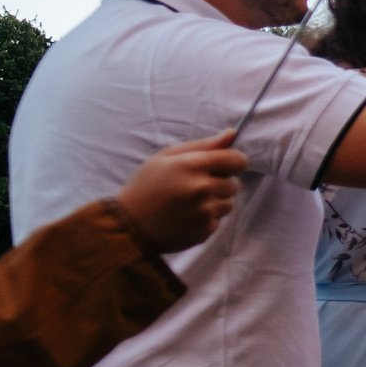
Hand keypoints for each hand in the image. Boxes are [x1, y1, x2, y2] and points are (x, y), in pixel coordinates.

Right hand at [115, 133, 247, 251]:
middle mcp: (201, 189)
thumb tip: (232, 134)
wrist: (129, 224)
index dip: (234, 162)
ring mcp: (203, 212)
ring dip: (215, 202)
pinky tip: (185, 217)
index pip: (236, 160)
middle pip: (234, 184)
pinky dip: (205, 219)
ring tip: (189, 202)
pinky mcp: (203, 231)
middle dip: (220, 184)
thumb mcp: (167, 157)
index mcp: (193, 165)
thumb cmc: (147, 185)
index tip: (226, 166)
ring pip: (228, 204)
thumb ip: (203, 145)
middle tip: (195, 186)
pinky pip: (217, 221)